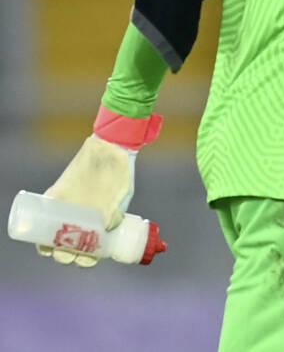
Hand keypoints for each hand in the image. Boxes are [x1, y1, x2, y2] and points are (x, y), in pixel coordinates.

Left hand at [40, 135, 136, 266]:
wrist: (110, 146)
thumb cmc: (121, 172)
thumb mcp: (122, 193)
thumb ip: (116, 209)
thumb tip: (107, 227)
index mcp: (99, 222)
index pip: (90, 248)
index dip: (85, 259)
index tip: (84, 260)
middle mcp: (81, 217)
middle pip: (68, 245)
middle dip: (65, 255)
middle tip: (67, 255)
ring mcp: (66, 206)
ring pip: (52, 234)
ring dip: (49, 246)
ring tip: (50, 250)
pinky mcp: (56, 194)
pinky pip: (44, 211)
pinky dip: (38, 224)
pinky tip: (36, 234)